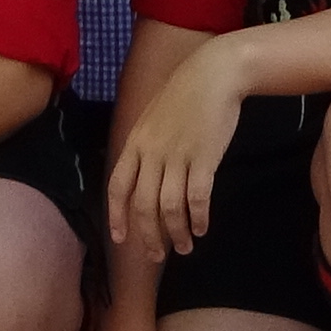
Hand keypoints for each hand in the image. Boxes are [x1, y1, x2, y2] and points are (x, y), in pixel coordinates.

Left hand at [101, 50, 249, 266]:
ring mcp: (178, 156)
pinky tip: (202, 228)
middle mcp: (152, 153)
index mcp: (135, 143)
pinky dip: (198, 218)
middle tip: (157, 256)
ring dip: (176, 234)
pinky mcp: (204, 158)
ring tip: (186, 247)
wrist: (214, 74)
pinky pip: (197, 198)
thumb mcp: (152, 118)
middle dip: (148, 236)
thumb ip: (144, 147)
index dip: (117, 216)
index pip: (117, 188)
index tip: (121, 239)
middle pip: (143, 205)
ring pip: (170, 208)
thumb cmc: (184, 95)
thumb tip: (142, 178)